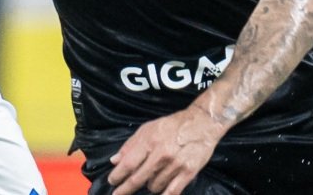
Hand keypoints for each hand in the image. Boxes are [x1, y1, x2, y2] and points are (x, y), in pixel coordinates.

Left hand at [107, 105, 225, 194]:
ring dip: (149, 187)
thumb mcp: (148, 129)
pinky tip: (160, 194)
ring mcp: (175, 165)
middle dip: (126, 189)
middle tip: (118, 194)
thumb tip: (114, 160)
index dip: (117, 175)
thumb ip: (130, 145)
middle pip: (138, 178)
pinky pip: (172, 191)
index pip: (128, 163)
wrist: (201, 124)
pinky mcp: (188, 173)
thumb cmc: (171, 126)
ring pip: (154, 186)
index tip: (112, 181)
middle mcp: (161, 154)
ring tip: (150, 181)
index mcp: (149, 141)